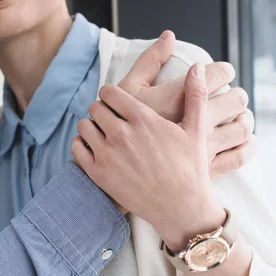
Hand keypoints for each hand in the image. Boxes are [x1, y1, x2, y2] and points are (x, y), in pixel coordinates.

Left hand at [73, 64, 226, 251]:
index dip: (111, 94)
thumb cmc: (190, 169)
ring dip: (91, 126)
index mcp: (143, 120)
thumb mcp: (196, 130)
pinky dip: (82, 144)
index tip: (115, 99)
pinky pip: (77, 147)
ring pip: (84, 125)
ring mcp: (108, 155)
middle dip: (102, 109)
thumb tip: (198, 67)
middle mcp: (122, 134)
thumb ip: (195, 95)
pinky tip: (94, 147)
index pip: (110, 92)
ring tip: (102, 131)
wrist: (181, 208)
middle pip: (95, 107)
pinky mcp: (98, 173)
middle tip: (109, 117)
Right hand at [116, 31, 254, 178]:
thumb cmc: (118, 127)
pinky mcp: (205, 168)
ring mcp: (203, 147)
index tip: (219, 74)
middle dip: (235, 95)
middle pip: (236, 99)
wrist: (117, 170)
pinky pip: (240, 156)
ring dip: (244, 120)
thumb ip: (149, 61)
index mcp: (182, 98)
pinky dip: (247, 145)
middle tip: (229, 97)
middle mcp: (197, 121)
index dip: (223, 70)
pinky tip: (240, 141)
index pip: (220, 73)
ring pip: (242, 127)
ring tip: (236, 119)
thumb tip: (169, 36)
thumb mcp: (128, 89)